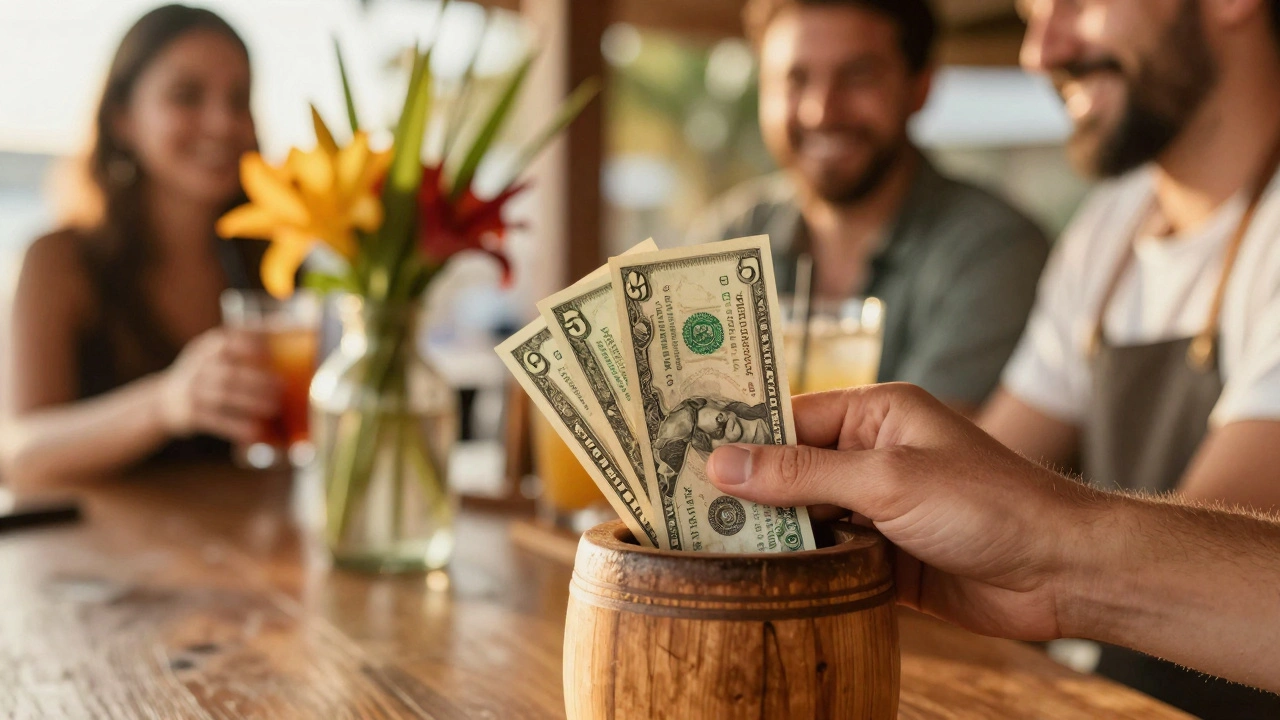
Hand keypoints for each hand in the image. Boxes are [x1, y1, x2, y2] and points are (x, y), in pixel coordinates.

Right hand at [157, 328, 279, 442]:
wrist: (164, 400)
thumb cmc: (206, 372)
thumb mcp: (214, 351)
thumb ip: (243, 341)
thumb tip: (288, 327)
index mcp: (207, 347)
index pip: (226, 341)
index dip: (248, 345)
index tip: (270, 352)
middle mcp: (198, 367)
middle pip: (228, 373)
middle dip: (257, 380)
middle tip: (282, 386)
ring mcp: (192, 391)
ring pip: (223, 397)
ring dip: (250, 403)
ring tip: (274, 407)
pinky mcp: (190, 415)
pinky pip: (216, 422)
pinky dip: (237, 428)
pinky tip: (255, 433)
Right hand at [705, 383, 1103, 641]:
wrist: (1062, 573)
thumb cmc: (989, 504)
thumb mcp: (888, 479)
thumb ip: (802, 474)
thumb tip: (722, 463)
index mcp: (876, 413)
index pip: (789, 419)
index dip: (737, 437)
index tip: (680, 453)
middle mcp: (872, 456)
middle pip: (789, 470)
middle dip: (743, 489)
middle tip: (679, 506)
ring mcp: (877, 509)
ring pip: (803, 518)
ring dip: (766, 533)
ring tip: (701, 545)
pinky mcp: (884, 558)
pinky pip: (826, 558)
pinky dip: (797, 568)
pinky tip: (755, 579)